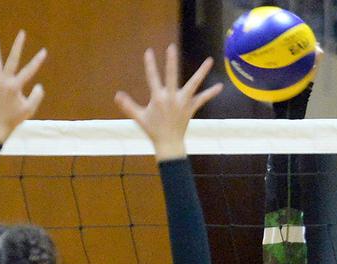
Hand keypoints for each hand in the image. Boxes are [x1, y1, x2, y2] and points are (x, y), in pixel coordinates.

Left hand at [0, 30, 46, 143]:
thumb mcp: (30, 109)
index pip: (29, 71)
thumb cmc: (15, 118)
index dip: (37, 61)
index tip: (44, 51)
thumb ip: (37, 96)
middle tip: (22, 33)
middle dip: (18, 46)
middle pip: (12, 59)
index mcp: (14, 86)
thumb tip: (39, 86)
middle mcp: (4, 81)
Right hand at [115, 44, 222, 161]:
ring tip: (210, 60)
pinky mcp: (191, 108)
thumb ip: (128, 105)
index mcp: (158, 98)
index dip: (150, 64)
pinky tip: (220, 86)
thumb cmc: (153, 130)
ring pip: (193, 84)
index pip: (152, 77)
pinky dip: (211, 93)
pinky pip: (202, 99)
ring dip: (202, 72)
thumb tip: (117, 95)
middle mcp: (171, 98)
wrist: (168, 144)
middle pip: (172, 76)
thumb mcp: (139, 117)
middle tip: (171, 47)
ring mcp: (183, 102)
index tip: (148, 52)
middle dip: (171, 61)